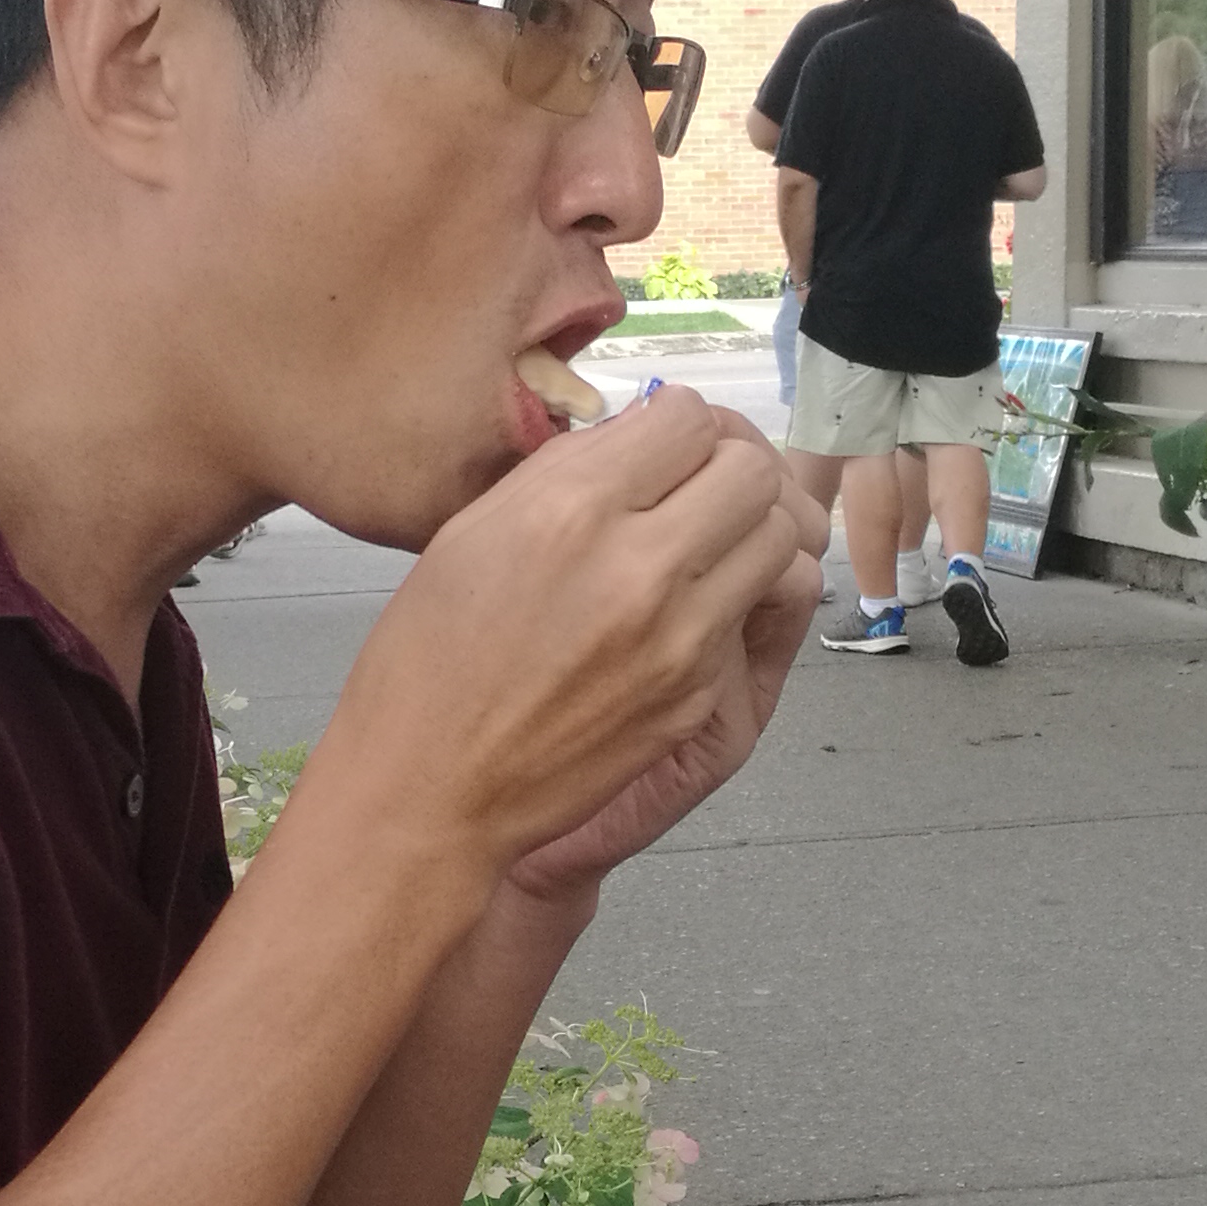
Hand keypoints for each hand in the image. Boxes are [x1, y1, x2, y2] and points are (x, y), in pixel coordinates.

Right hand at [306, 387, 820, 909]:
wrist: (429, 788)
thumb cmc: (429, 660)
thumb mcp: (473, 531)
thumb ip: (565, 471)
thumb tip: (635, 431)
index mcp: (570, 510)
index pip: (687, 418)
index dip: (677, 421)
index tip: (659, 441)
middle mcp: (636, 565)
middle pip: (751, 471)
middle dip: (727, 464)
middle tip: (694, 484)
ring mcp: (678, 637)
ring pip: (777, 541)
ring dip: (747, 529)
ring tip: (703, 541)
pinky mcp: (696, 694)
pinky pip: (750, 614)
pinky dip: (727, 597)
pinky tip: (679, 609)